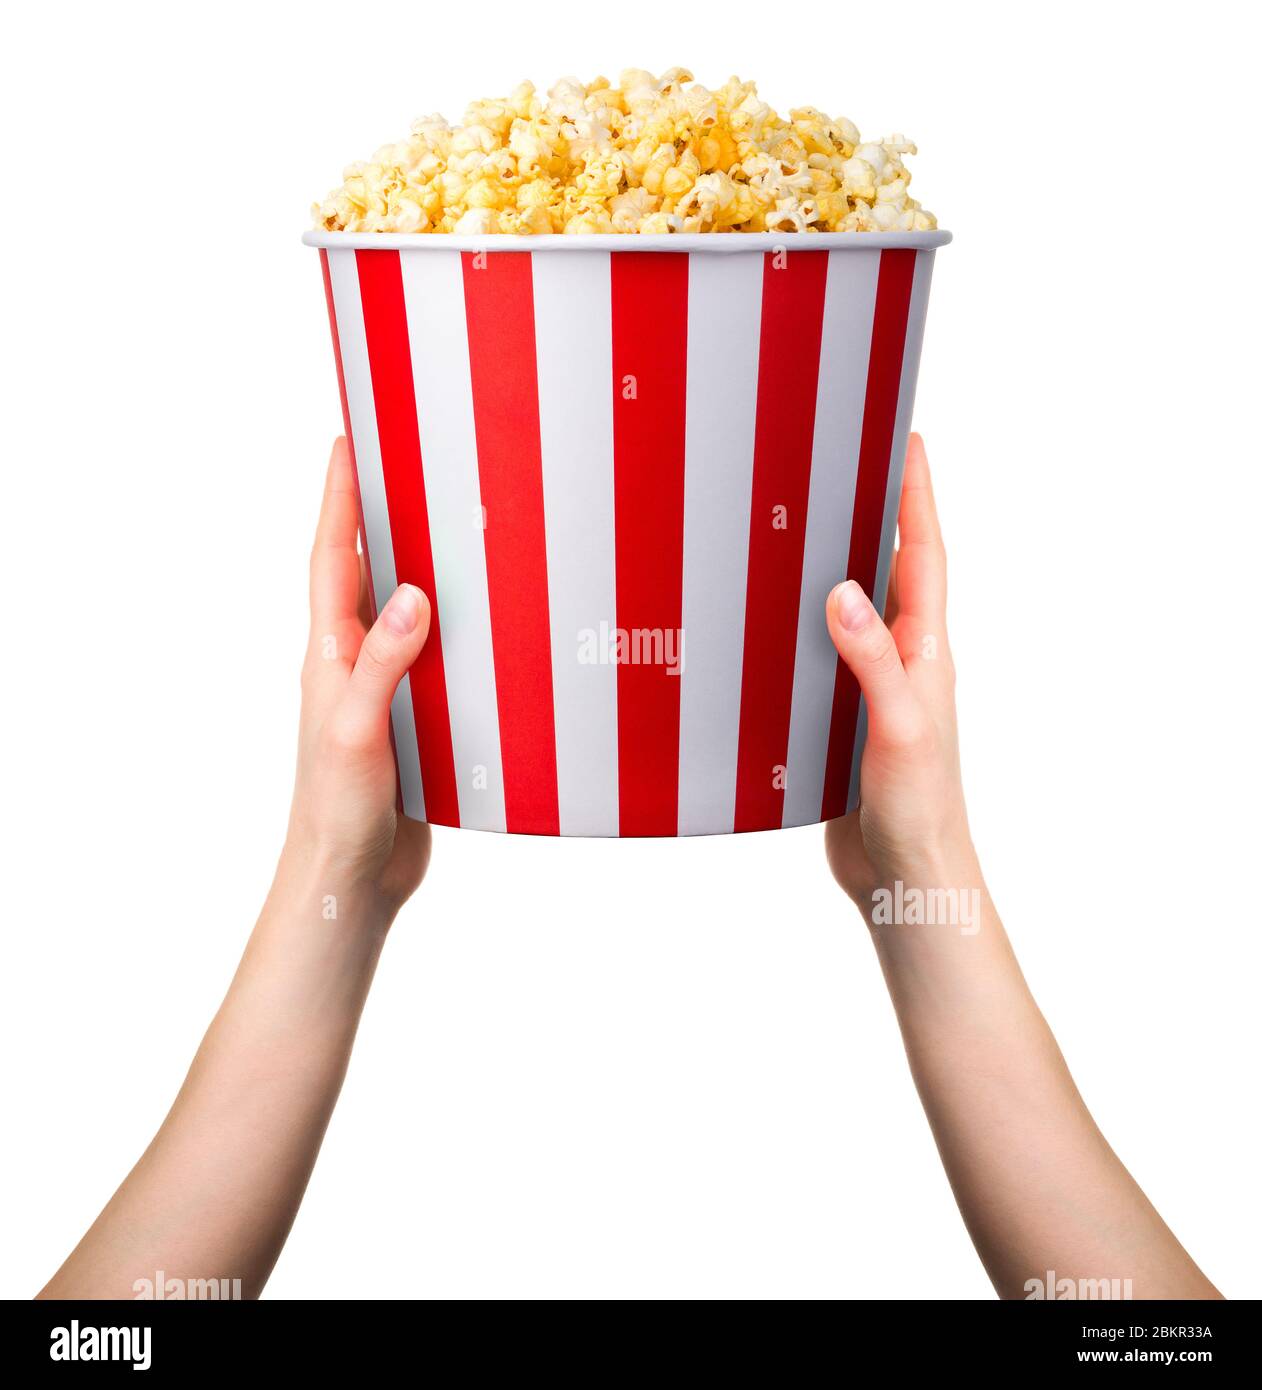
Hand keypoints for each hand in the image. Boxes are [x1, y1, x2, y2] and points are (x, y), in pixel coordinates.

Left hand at [285, 437, 431, 914]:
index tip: (349, 442)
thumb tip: (413, 594)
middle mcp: (353, 664)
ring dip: (423, 568)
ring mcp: (384, 692)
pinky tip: (490, 625)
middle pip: (366, 573)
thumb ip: (382, 664)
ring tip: (456, 527)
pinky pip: (437, 659)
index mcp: (330, 656)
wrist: (351, 878)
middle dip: (381, 516)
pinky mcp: (415, 721)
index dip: (339, 499)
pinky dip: (458, 631)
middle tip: (410, 465)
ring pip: (404, 614)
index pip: (332, 559)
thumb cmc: (337, 810)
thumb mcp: (356, 731)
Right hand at [824, 434, 974, 907]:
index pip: (922, 556)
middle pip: (888, 572)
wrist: (905, 876)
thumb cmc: (918, 808)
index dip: (915, 496)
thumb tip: (843, 589)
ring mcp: (871, 691)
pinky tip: (770, 625)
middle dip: (874, 515)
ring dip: (833, 567)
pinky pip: (821, 658)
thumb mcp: (897, 726)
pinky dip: (802, 629)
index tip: (907, 439)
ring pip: (851, 613)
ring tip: (800, 527)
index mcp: (925, 653)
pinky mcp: (841, 721)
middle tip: (845, 464)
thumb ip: (871, 659)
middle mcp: (902, 662)